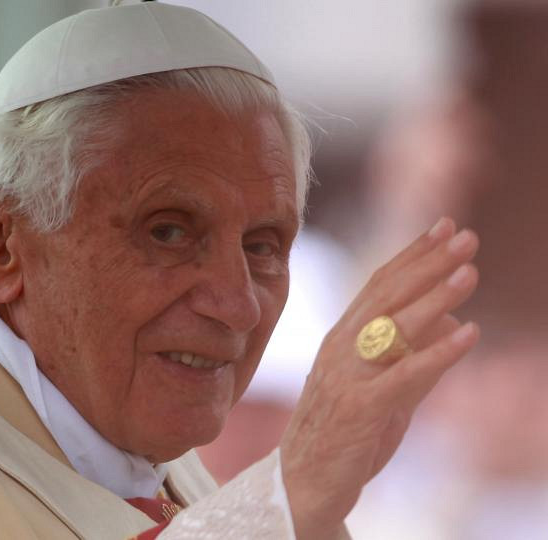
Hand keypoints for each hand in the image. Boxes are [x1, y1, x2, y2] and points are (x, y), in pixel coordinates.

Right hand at [279, 217, 479, 538]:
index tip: (444, 226)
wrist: (303, 483)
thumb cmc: (344, 435)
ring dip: (435, 296)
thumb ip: (416, 355)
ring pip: (393, 327)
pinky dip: (438, 353)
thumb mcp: (384, 389)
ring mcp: (348, 376)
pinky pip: (404, 375)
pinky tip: (469, 333)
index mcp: (343, 338)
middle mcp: (341, 348)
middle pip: (386, 295)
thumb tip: (453, 322)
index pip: (379, 285)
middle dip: (428, 263)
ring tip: (471, 272)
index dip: (413, 254)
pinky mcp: (360, 408)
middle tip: (465, 236)